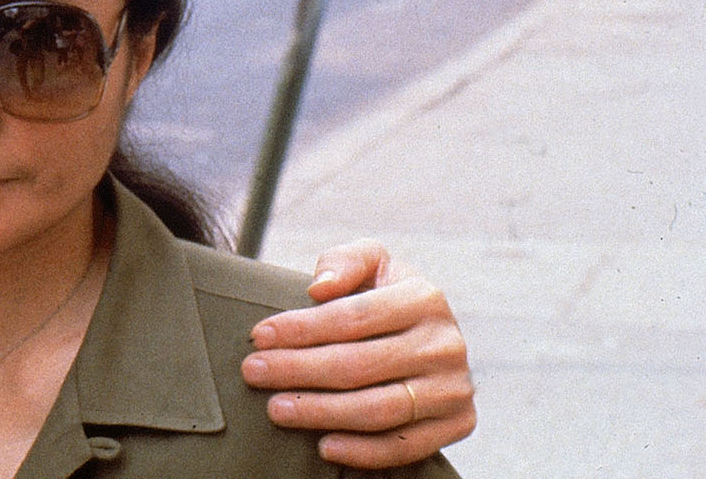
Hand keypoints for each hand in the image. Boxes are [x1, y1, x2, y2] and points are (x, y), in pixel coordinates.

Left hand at [240, 240, 474, 467]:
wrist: (432, 335)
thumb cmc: (386, 295)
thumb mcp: (372, 262)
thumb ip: (345, 261)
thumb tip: (320, 287)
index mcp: (424, 298)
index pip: (352, 318)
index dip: (301, 328)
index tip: (259, 336)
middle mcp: (445, 344)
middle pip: (360, 365)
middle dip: (298, 370)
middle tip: (255, 373)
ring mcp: (454, 388)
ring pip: (379, 409)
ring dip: (321, 412)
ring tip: (277, 409)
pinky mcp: (458, 424)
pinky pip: (405, 446)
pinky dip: (363, 451)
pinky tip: (323, 446)